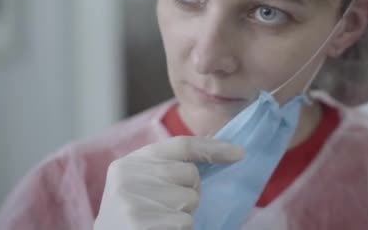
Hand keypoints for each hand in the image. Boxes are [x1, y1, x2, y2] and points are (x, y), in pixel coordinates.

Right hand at [93, 136, 243, 229]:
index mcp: (129, 163)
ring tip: (159, 222)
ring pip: (190, 200)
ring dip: (183, 216)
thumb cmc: (132, 220)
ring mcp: (132, 201)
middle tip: (166, 209)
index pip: (181, 145)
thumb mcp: (142, 187)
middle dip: (189, 193)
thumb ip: (167, 169)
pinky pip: (185, 222)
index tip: (240, 154)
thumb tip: (219, 151)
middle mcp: (128, 177)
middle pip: (190, 174)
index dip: (214, 148)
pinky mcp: (139, 223)